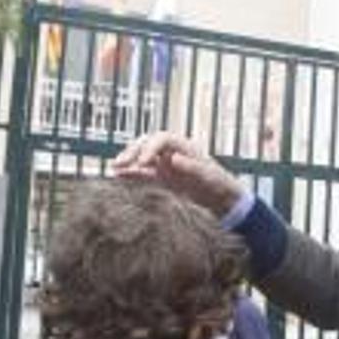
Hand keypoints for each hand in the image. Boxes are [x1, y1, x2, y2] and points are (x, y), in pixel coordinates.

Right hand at [112, 132, 244, 216]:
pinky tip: (119, 176)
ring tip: (114, 169)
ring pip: (142, 157)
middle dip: (133, 151)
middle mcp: (173, 152)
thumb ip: (192, 167)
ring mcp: (166, 164)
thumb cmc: (220, 184)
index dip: (150, 147)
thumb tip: (173, 158)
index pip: (162, 139)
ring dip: (128, 161)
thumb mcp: (209, 176)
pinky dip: (131, 173)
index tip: (143, 162)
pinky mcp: (162, 177)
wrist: (224, 199)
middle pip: (148, 144)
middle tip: (121, 163)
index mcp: (185, 147)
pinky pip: (143, 172)